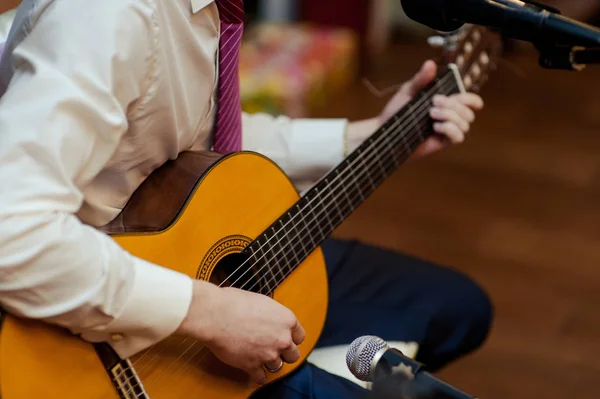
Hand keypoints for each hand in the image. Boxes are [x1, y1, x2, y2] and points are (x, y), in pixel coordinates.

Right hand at [176, 280, 304, 384]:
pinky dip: (257, 376)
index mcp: (286, 319)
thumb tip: (269, 318)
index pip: (299, 336)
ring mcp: (268, 354)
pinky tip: (254, 372)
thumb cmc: (233, 302)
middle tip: (274, 349)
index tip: (285, 339)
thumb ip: (271, 314)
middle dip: (284, 353)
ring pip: (278, 366)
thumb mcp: (261, 301)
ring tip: (261, 358)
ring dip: (269, 363)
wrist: (215, 314)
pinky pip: (261, 378)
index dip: (291, 338)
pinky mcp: (253, 365)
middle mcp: (282, 338)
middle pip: (293, 354)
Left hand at [378, 60, 483, 157]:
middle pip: (468, 112)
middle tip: (434, 103)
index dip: (472, 100)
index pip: (468, 101)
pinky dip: (451, 129)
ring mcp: (446, 130)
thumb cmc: (396, 111)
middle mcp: (449, 117)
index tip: (469, 99)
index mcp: (445, 103)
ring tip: (431, 115)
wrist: (385, 131)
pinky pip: (458, 138)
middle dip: (454, 106)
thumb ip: (421, 80)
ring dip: (451, 117)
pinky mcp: (442, 142)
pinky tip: (436, 127)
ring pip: (465, 124)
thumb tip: (430, 63)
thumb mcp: (408, 92)